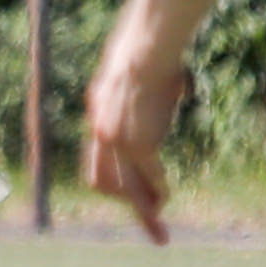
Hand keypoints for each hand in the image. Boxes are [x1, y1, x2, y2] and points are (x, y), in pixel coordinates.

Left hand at [79, 30, 185, 243]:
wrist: (146, 49)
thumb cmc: (146, 51)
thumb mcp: (133, 74)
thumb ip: (139, 92)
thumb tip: (169, 82)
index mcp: (97, 115)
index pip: (96, 157)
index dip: (112, 179)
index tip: (126, 192)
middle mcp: (100, 132)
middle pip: (102, 181)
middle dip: (124, 200)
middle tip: (148, 216)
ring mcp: (116, 141)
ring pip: (125, 185)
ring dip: (142, 204)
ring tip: (157, 217)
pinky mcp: (137, 144)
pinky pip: (148, 175)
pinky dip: (157, 189)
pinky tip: (164, 198)